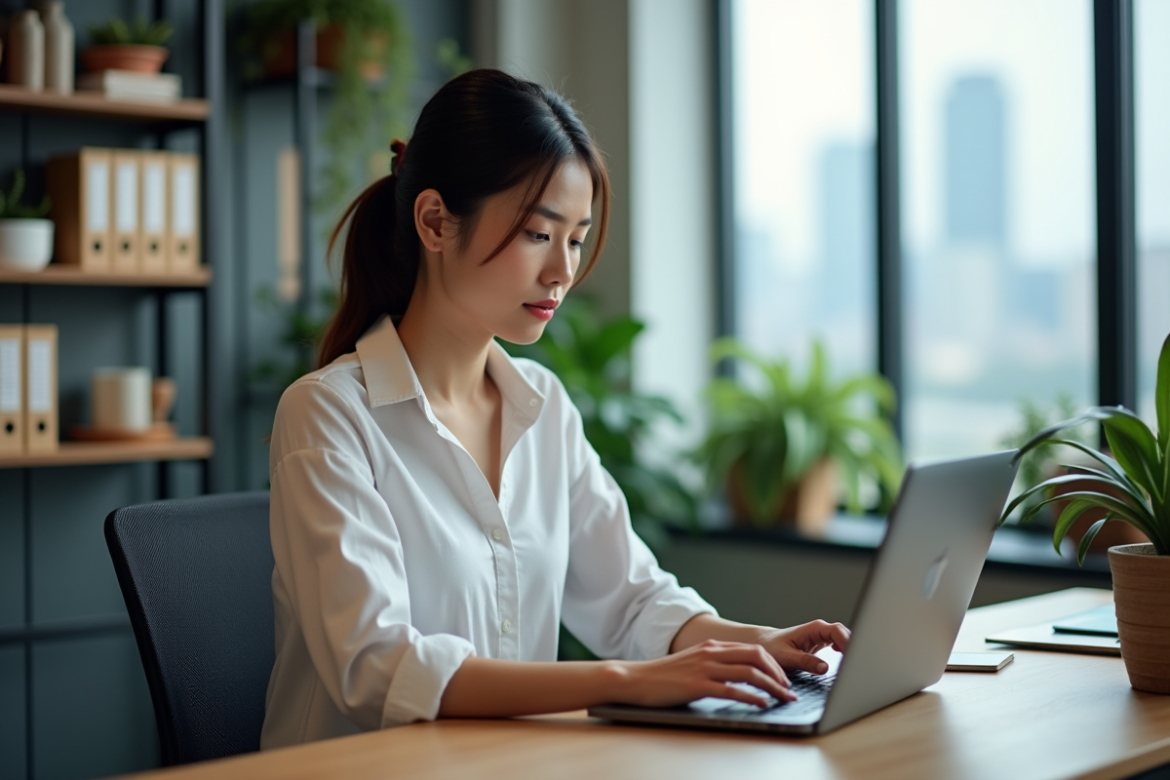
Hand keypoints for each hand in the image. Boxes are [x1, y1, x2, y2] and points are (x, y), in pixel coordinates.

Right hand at [612, 640, 797, 708]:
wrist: (636, 678)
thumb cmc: (663, 675)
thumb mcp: (692, 661)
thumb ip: (713, 662)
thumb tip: (737, 673)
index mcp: (711, 646)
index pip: (752, 649)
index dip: (773, 664)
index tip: (782, 679)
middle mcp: (711, 653)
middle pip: (756, 656)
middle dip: (778, 674)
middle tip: (788, 689)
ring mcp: (705, 668)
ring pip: (749, 673)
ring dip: (772, 687)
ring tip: (782, 699)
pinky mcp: (697, 685)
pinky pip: (732, 690)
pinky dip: (752, 697)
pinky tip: (761, 704)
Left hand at [757, 620, 850, 675]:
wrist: (766, 645)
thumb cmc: (773, 648)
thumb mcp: (787, 657)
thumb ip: (805, 662)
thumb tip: (824, 668)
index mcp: (814, 629)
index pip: (837, 631)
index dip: (848, 643)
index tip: (853, 657)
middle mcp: (821, 630)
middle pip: (845, 635)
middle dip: (854, 647)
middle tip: (858, 666)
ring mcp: (823, 636)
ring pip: (845, 639)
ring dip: (851, 650)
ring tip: (855, 666)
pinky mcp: (823, 643)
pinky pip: (841, 645)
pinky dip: (846, 652)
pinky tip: (847, 661)